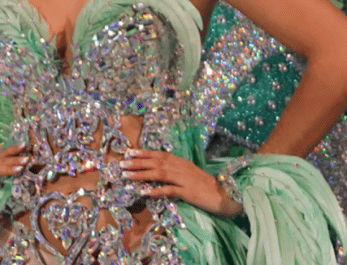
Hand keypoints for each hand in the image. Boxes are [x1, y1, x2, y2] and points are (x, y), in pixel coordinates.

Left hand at [119, 148, 242, 217]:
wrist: (225, 193)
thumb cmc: (205, 184)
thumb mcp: (188, 173)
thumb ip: (174, 170)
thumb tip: (158, 169)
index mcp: (180, 162)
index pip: (159, 154)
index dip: (143, 153)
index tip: (129, 152)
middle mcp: (180, 167)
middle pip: (155, 162)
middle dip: (137, 162)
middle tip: (121, 163)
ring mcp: (184, 179)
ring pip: (159, 174)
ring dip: (141, 174)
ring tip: (127, 175)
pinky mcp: (188, 192)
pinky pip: (169, 190)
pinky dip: (157, 190)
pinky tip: (145, 192)